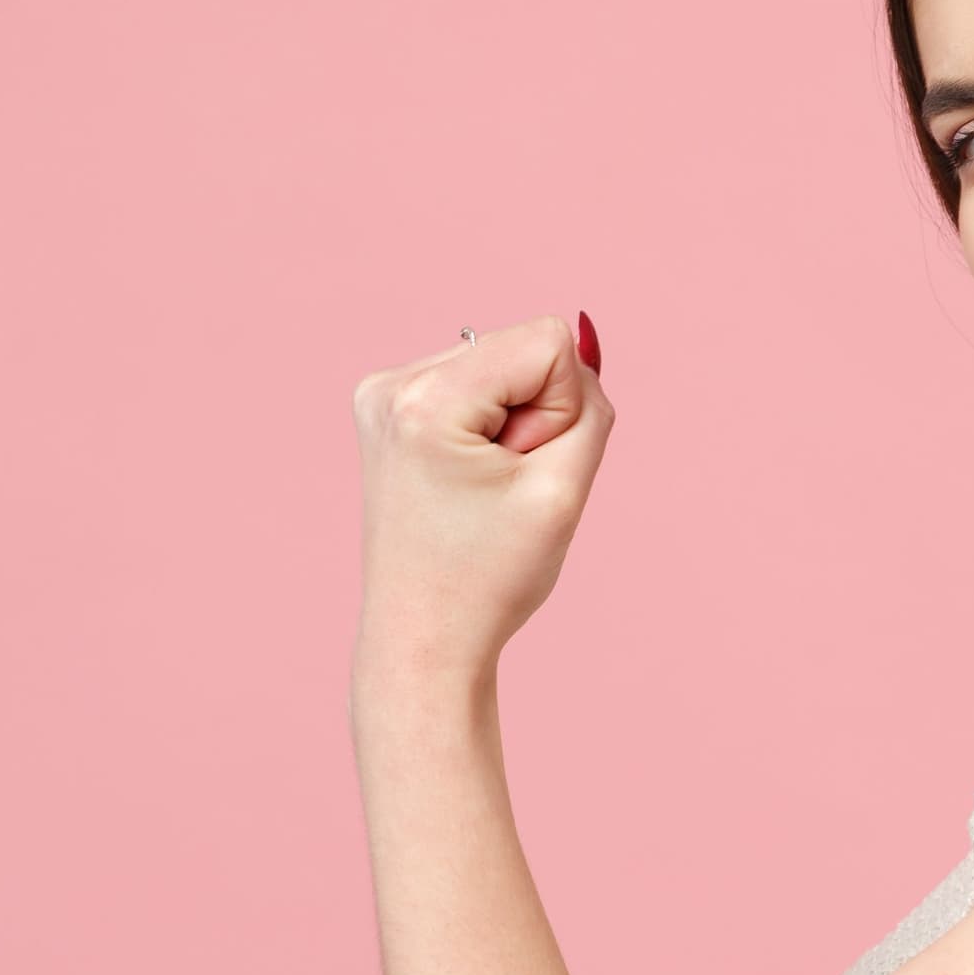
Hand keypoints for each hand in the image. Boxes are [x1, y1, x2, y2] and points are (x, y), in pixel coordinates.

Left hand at [351, 311, 613, 687]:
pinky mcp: (386, 409)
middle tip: (500, 489)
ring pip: (499, 366)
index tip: (525, 469)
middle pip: (520, 350)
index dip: (562, 408)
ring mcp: (381, 394)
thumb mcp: (562, 490)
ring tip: (482, 489)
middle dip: (534, 415)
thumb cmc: (490, 578)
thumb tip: (585, 336)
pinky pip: (471, 385)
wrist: (424, 638)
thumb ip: (592, 406)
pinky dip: (486, 428)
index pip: (548, 341)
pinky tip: (466, 481)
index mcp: (425, 400)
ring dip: (511, 424)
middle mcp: (391, 383)